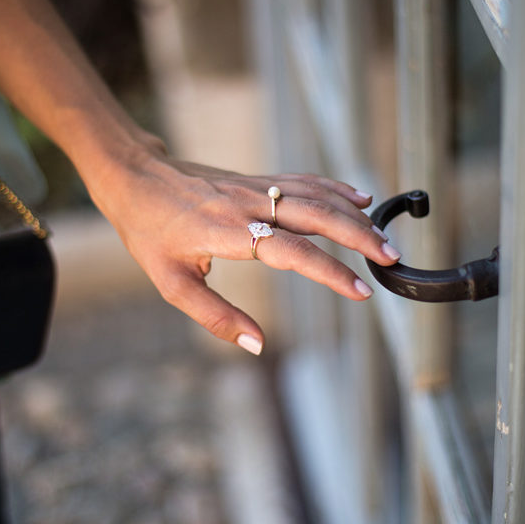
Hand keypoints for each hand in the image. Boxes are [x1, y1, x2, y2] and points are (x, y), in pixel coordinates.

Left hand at [90, 146, 400, 355]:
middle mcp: (250, 204)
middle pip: (316, 215)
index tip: (359, 290)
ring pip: (315, 195)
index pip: (293, 252)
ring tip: (383, 236)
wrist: (134, 177)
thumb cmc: (149, 233)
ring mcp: (255, 187)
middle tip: (390, 257)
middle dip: (358, 235)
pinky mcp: (255, 179)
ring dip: (352, 213)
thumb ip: (215, 317)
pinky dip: (334, 188)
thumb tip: (257, 345)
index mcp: (230, 232)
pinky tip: (357, 198)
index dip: (329, 271)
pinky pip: (302, 180)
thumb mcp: (171, 284)